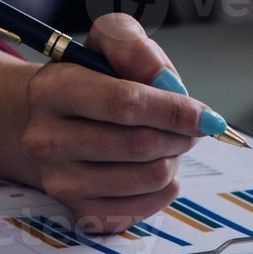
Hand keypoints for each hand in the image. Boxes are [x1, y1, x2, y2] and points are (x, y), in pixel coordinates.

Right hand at [0, 15, 213, 232]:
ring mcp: (60, 181)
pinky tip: (157, 165)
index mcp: (52, 89)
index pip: (124, 103)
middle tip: (189, 125)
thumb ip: (131, 45)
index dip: (173, 109)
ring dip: (174, 158)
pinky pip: (143, 208)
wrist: (51, 122)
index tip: (205, 115)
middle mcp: (47, 139)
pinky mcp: (78, 211)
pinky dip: (165, 187)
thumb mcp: (106, 42)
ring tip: (169, 141)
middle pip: (140, 144)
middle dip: (179, 134)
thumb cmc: (89, 78)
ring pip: (147, 177)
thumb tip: (162, 78)